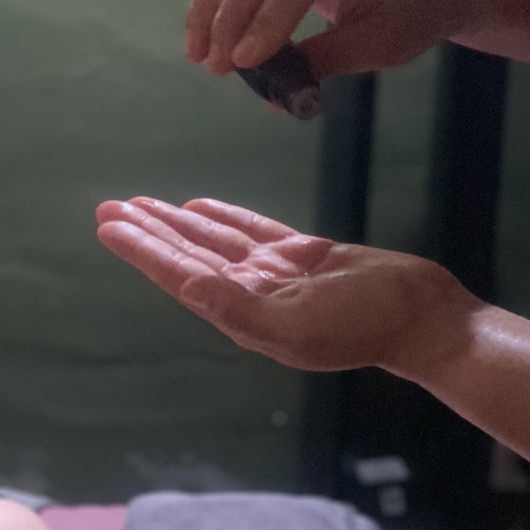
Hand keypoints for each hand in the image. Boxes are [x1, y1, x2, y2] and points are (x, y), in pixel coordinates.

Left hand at [95, 197, 480, 373]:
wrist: (420, 317)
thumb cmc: (365, 325)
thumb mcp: (298, 324)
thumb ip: (239, 308)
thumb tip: (186, 286)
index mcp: (245, 314)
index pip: (183, 276)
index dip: (145, 251)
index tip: (109, 225)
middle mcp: (253, 295)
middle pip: (190, 256)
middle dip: (151, 232)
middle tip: (111, 207)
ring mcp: (278, 276)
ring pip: (217, 242)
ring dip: (180, 223)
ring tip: (145, 204)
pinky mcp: (303, 257)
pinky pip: (253, 232)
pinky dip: (225, 219)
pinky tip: (201, 207)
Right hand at [185, 0, 474, 77]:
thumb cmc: (414, 13)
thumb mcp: (380, 43)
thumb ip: (328, 59)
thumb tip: (279, 94)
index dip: (266, 21)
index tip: (244, 60)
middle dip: (228, 18)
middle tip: (215, 66)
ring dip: (211, 9)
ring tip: (198, 53)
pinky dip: (221, 3)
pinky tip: (206, 33)